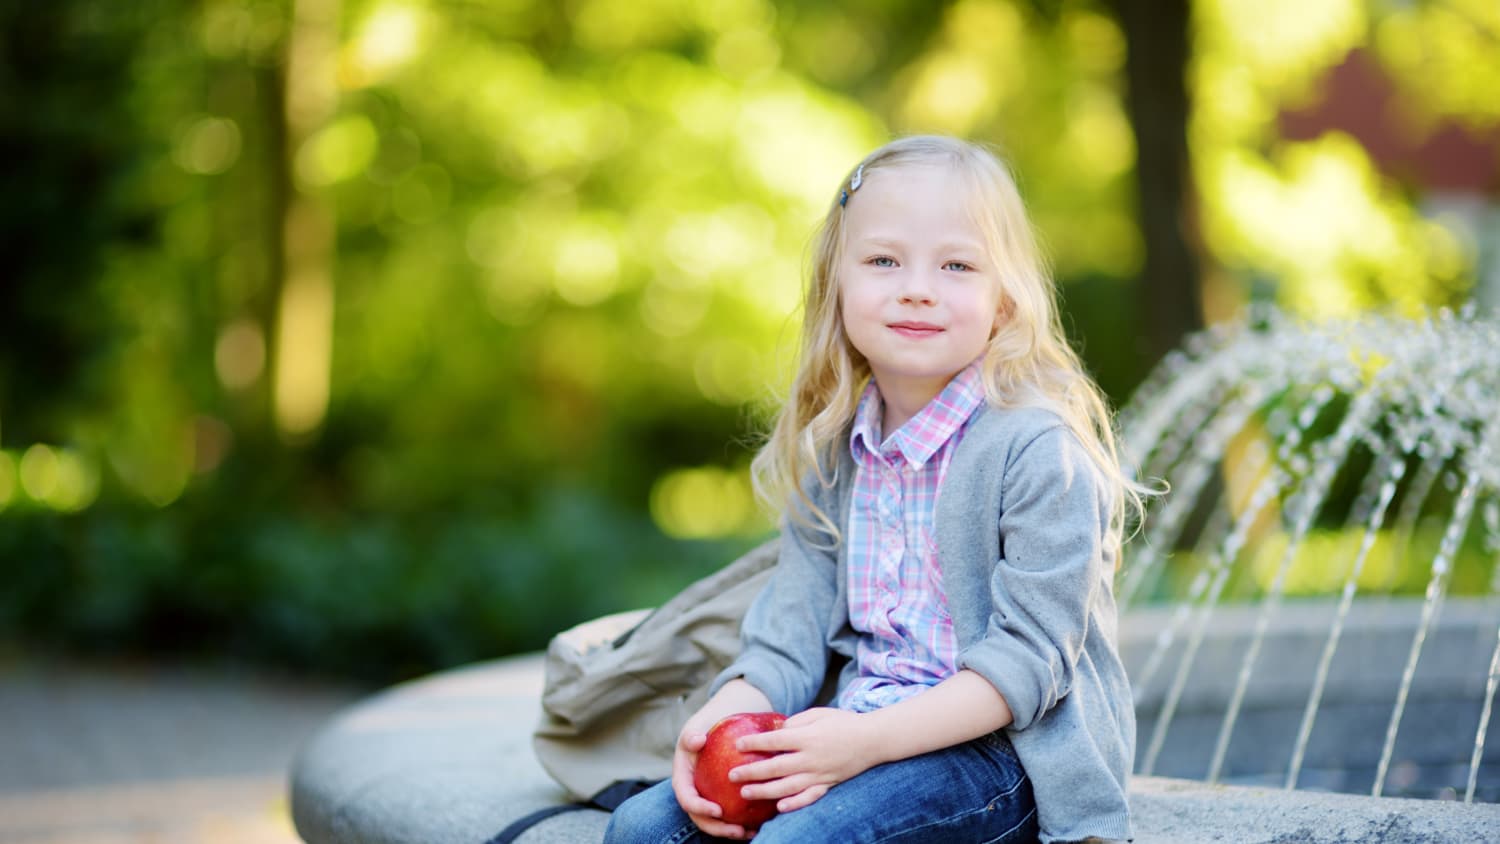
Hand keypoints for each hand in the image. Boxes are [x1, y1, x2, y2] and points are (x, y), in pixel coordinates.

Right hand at [669, 680, 773, 839]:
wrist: (720, 725)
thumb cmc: (707, 725)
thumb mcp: (696, 726)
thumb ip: (692, 734)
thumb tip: (697, 740)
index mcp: (683, 779)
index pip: (687, 799)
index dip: (699, 808)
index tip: (718, 811)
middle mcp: (693, 792)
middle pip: (701, 817)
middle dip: (718, 828)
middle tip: (739, 831)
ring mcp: (707, 797)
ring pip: (716, 821)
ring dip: (731, 831)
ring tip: (752, 833)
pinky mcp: (722, 798)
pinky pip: (731, 813)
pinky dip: (743, 822)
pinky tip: (761, 824)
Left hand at [728, 707, 882, 811]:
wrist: (873, 739)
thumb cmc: (843, 722)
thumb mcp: (818, 714)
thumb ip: (796, 722)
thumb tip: (775, 733)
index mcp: (807, 737)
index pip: (774, 741)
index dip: (754, 743)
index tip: (737, 745)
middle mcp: (811, 758)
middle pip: (775, 767)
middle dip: (751, 772)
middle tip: (732, 776)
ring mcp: (820, 774)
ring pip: (787, 787)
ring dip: (765, 792)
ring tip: (746, 793)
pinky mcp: (828, 784)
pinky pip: (809, 797)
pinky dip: (794, 804)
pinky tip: (779, 808)